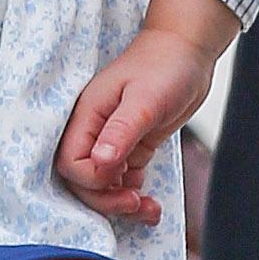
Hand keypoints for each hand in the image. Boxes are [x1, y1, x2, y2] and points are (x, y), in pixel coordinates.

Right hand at [57, 24, 217, 225]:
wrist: (188, 51)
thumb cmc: (165, 66)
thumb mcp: (145, 100)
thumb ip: (121, 131)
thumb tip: (100, 163)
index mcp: (87, 115)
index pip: (70, 162)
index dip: (92, 179)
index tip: (121, 177)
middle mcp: (94, 130)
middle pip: (81, 180)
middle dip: (105, 199)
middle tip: (136, 203)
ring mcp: (111, 140)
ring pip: (101, 185)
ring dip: (120, 204)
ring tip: (149, 209)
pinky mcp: (130, 147)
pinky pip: (121, 181)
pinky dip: (132, 196)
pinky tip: (150, 202)